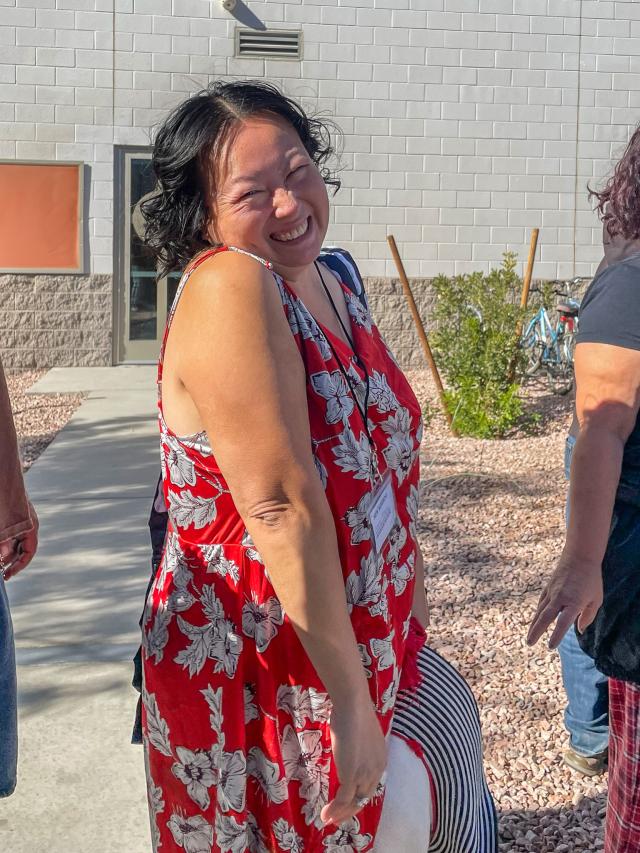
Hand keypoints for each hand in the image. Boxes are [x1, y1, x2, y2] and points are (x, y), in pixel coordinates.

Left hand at [0, 502, 38, 580]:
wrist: (4, 478)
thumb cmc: (6, 497)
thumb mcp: (5, 523)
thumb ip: (4, 540)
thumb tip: (2, 556)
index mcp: (31, 527)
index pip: (29, 552)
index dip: (19, 565)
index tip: (8, 575)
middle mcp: (27, 525)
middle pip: (20, 549)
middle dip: (9, 560)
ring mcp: (19, 521)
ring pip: (12, 542)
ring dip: (4, 551)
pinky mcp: (11, 517)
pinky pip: (8, 534)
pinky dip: (3, 542)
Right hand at [320, 697, 386, 826]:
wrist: (353, 706)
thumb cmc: (353, 713)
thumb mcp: (359, 734)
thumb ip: (356, 747)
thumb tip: (347, 749)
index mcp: (380, 760)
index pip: (370, 785)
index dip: (358, 797)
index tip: (346, 803)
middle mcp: (377, 770)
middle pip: (364, 798)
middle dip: (349, 811)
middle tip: (336, 818)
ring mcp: (365, 774)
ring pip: (353, 803)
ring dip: (339, 814)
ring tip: (327, 819)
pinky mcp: (352, 776)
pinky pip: (343, 800)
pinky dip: (334, 809)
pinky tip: (325, 813)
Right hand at [527, 551, 602, 648]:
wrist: (580, 557)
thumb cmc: (591, 580)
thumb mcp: (596, 599)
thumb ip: (588, 616)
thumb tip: (580, 630)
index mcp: (574, 602)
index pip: (563, 622)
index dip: (556, 635)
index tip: (550, 646)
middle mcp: (560, 598)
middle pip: (545, 617)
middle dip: (536, 631)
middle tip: (529, 644)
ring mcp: (552, 591)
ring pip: (540, 611)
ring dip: (534, 624)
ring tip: (530, 637)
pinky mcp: (548, 587)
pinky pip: (542, 602)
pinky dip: (538, 613)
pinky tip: (536, 620)